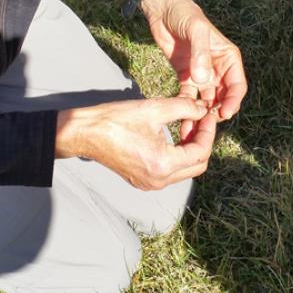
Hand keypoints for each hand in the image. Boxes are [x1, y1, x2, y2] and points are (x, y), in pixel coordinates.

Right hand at [55, 96, 216, 189]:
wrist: (84, 133)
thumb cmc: (116, 119)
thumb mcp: (155, 108)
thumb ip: (185, 108)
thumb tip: (204, 108)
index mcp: (162, 164)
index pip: (200, 152)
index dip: (208, 131)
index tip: (207, 114)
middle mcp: (158, 180)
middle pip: (197, 165)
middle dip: (202, 140)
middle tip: (199, 119)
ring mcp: (150, 184)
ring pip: (185, 169)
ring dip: (190, 147)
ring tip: (186, 123)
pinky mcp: (143, 180)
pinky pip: (171, 171)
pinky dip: (178, 154)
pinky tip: (174, 134)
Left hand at [140, 0, 246, 132]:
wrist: (163, 10)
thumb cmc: (185, 14)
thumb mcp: (196, 30)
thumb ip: (201, 55)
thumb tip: (204, 80)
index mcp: (228, 58)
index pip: (237, 85)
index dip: (233, 101)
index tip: (225, 113)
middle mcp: (218, 69)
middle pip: (223, 97)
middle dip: (217, 112)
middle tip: (206, 126)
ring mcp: (202, 74)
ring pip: (206, 100)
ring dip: (201, 115)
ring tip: (193, 129)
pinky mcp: (186, 77)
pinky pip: (189, 97)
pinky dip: (186, 108)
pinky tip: (181, 119)